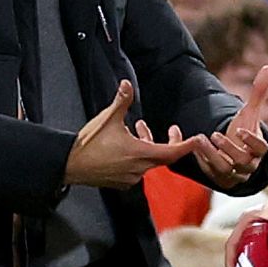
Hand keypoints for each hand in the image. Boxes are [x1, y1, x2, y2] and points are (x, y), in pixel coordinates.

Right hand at [64, 81, 198, 188]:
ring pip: (149, 162)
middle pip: (164, 157)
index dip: (186, 145)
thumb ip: (122, 101)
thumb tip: (127, 83)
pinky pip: (137, 170)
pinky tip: (127, 146)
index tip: (198, 140)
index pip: (173, 152)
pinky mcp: (121, 183)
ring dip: (149, 146)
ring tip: (139, 129)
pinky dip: (139, 158)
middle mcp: (139, 169)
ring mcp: (131, 178)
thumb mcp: (108, 119)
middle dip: (170, 142)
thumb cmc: (89, 143)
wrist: (69, 165)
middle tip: (173, 130)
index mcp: (140, 153)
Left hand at [192, 64, 267, 188]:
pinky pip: (212, 174)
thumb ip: (259, 93)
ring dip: (212, 155)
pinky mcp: (221, 179)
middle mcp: (250, 165)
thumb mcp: (250, 113)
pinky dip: (203, 162)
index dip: (252, 141)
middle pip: (242, 162)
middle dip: (228, 148)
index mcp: (260, 150)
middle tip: (214, 135)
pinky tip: (194, 149)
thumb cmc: (244, 131)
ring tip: (200, 139)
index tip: (241, 131)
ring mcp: (235, 174)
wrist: (233, 152)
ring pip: (225, 170)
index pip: (262, 149)